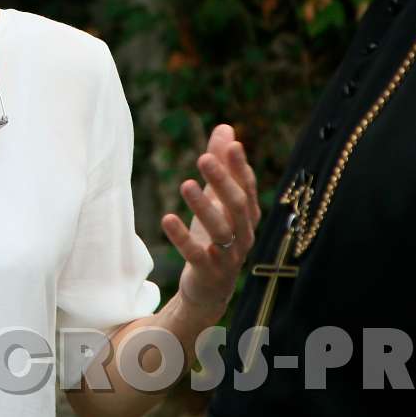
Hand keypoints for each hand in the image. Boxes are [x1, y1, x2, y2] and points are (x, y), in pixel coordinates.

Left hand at [160, 124, 259, 315]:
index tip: (232, 145)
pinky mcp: (208, 273)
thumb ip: (222, 164)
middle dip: (222, 182)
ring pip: (220, 230)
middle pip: (238, 206)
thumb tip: (226, 128)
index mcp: (248, 216)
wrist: (209, 289)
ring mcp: (228, 257)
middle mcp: (244, 235)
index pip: (248, 188)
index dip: (240, 167)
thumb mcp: (217, 200)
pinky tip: (167, 218)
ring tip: (185, 184)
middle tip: (203, 158)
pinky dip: (182, 238)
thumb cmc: (215, 237)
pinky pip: (196, 255)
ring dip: (203, 206)